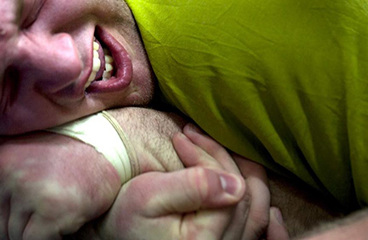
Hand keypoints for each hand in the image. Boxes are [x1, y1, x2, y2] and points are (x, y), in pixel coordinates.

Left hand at [0, 132, 121, 239]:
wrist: (111, 144)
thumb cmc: (67, 150)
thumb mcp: (21, 146)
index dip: (6, 217)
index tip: (30, 207)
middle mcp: (2, 167)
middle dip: (20, 226)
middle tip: (46, 209)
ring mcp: (24, 187)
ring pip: (13, 237)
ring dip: (35, 232)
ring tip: (56, 208)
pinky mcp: (48, 207)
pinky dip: (51, 237)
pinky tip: (64, 217)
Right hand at [75, 124, 288, 239]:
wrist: (110, 235)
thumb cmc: (123, 216)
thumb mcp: (148, 195)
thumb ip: (193, 187)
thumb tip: (235, 184)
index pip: (228, 188)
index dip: (208, 156)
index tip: (180, 137)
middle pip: (245, 198)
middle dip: (220, 158)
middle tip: (193, 137)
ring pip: (255, 212)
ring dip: (242, 173)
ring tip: (218, 151)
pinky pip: (253, 228)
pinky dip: (256, 204)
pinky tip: (247, 185)